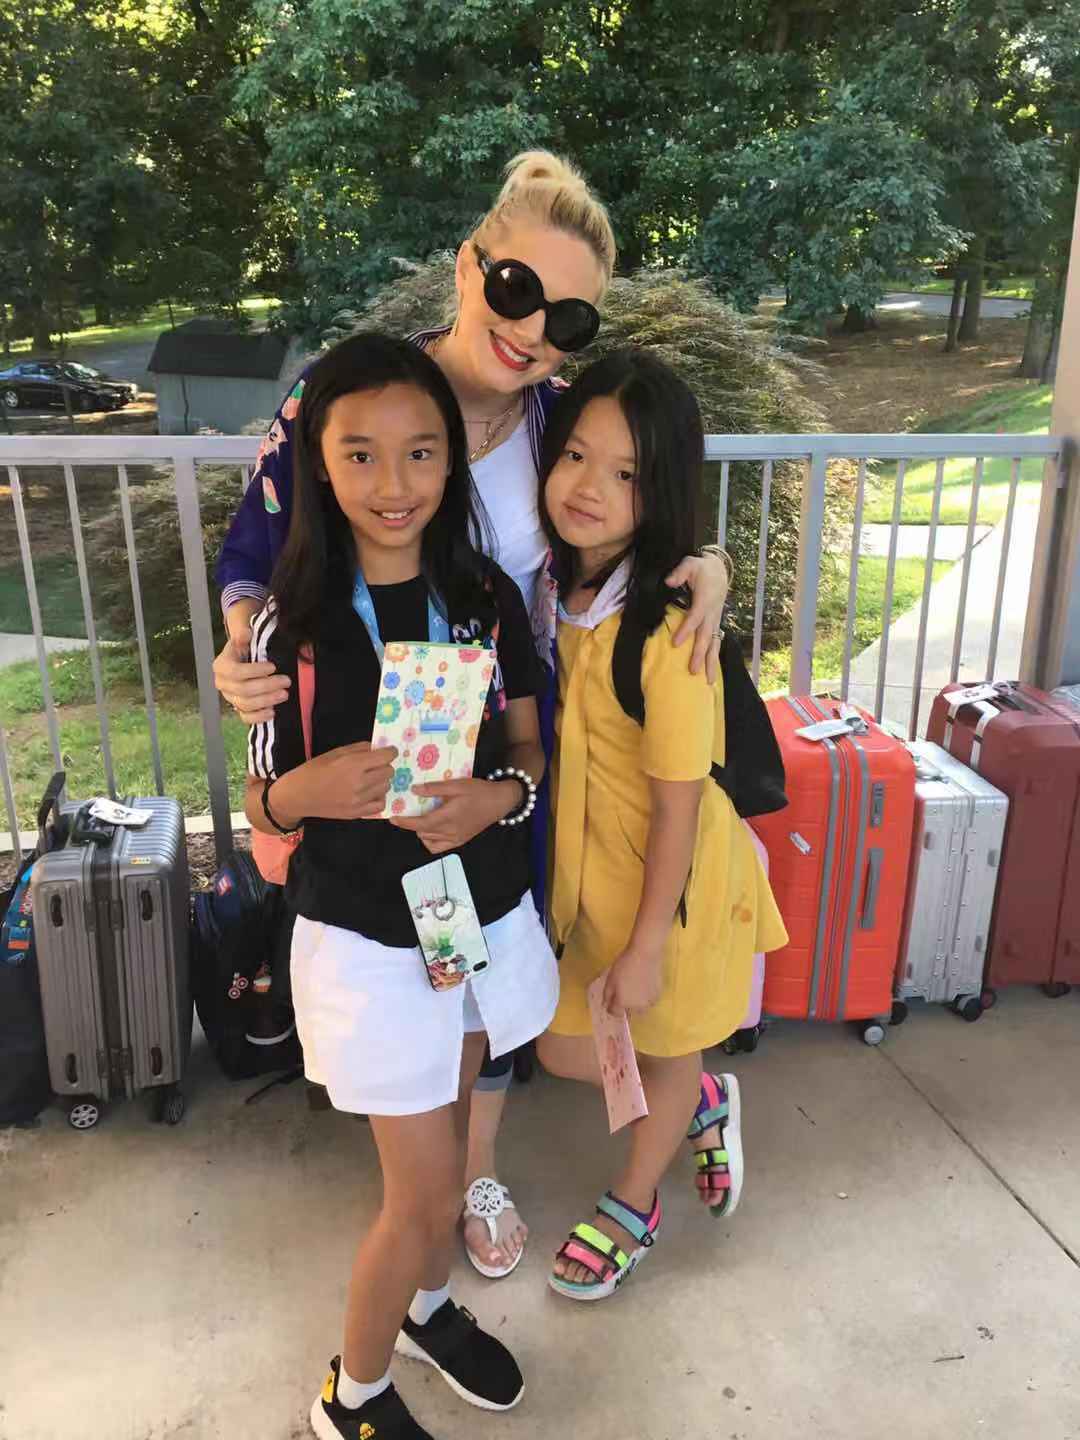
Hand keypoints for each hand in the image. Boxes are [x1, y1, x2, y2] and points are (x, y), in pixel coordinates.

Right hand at [214, 600, 288, 724]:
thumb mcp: (242, 640)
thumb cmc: (243, 649)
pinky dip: (259, 717)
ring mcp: (230, 698)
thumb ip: (242, 636)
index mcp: (221, 666)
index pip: (236, 672)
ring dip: (267, 700)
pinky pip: (246, 718)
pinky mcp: (238, 709)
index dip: (255, 671)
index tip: (273, 667)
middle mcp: (222, 684)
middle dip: (267, 686)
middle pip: (243, 690)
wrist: (241, 661)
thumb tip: (245, 632)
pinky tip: (273, 712)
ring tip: (284, 694)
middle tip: (286, 681)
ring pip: (246, 704)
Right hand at [272, 743, 397, 824]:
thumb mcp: (335, 753)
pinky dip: (378, 797)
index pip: (386, 757)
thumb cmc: (313, 770)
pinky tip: (369, 793)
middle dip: (384, 766)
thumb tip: (378, 748)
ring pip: (386, 787)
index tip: (387, 751)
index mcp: (352, 765)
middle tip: (374, 765)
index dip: (389, 752)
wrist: (298, 796)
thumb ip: (359, 749)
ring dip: (381, 781)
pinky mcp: (357, 813)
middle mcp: (359, 783)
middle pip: (389, 772)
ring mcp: (359, 801)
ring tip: (369, 779)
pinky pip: (380, 804)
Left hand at [389, 778, 518, 854]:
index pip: (420, 824)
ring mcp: (455, 839)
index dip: (405, 822)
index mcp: (448, 818)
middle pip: (422, 832)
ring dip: (421, 831)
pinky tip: (432, 828)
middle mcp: (450, 832)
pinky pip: (438, 846)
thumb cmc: (478, 791)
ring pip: (429, 840)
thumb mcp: (457, 785)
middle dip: (411, 824)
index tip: (392, 818)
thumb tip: (414, 790)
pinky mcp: (460, 841)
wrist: (500, 802)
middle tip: (407, 812)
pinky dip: (430, 839)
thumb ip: (435, 789)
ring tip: (421, 817)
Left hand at [602, 945, 663, 1018]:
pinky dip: (646, 996)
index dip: (611, 1007)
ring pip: (640, 1007)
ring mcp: (649, 1002)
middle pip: (629, 1011)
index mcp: (623, 1003)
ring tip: (635, 987)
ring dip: (636, 1002)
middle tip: (624, 990)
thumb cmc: (624, 965)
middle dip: (625, 1004)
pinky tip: (644, 984)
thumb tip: (605, 1006)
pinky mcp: (658, 995)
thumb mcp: (610, 979)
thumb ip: (607, 995)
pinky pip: (649, 1000)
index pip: (615, 1013)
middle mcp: (637, 1007)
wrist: (645, 954)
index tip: (611, 999)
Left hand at [666, 551, 729, 681]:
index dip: (686, 630)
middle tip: (693, 671)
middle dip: (700, 654)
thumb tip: (669, 581)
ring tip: (708, 682)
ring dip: (711, 663)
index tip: (676, 644)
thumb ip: (680, 572)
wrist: (719, 570)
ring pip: (714, 644)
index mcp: (705, 599)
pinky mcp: (715, 624)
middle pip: (707, 636)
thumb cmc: (701, 568)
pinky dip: (714, 659)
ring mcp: (715, 620)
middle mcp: (712, 613)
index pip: (695, 618)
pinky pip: (716, 644)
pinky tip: (711, 674)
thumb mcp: (690, 563)